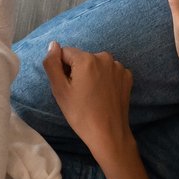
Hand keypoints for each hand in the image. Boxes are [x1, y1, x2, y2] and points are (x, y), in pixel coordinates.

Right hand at [41, 42, 135, 156]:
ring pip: (96, 64)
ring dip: (92, 75)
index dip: (62, 70)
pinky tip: (103, 95)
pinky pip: (109, 72)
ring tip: (92, 96)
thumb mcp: (59, 90)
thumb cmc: (81, 114)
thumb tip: (53, 45)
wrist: (108, 133)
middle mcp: (104, 57)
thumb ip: (52, 64)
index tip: (68, 87)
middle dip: (77, 71)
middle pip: (82, 58)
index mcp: (86, 58)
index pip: (65, 53)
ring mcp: (118, 67)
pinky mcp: (127, 77)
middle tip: (79, 94)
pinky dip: (105, 80)